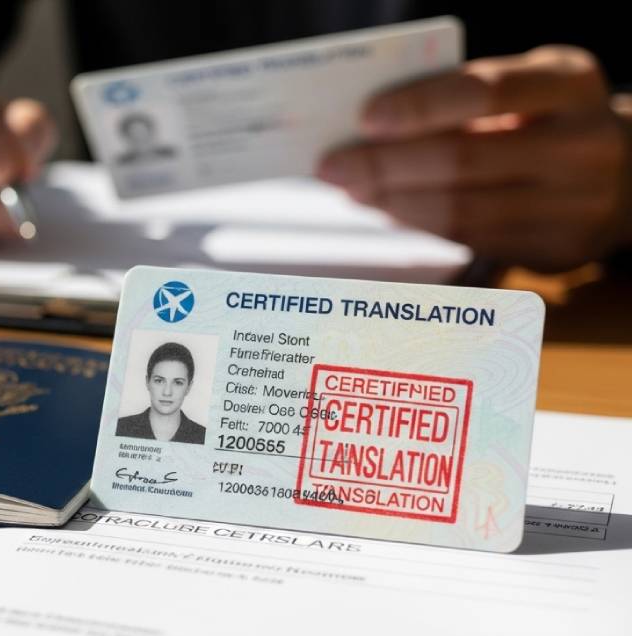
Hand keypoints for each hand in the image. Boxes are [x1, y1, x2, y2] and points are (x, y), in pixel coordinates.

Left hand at [317, 46, 631, 271]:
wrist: (626, 176)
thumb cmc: (548, 121)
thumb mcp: (529, 89)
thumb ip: (466, 98)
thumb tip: (370, 126)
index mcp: (570, 85)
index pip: (486, 91)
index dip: (421, 106)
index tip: (365, 119)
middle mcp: (583, 145)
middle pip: (464, 159)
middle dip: (386, 165)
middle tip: (332, 166)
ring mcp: (576, 204)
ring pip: (462, 209)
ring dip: (392, 201)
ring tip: (351, 190)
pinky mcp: (557, 250)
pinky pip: (471, 239)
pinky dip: (418, 224)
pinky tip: (387, 210)